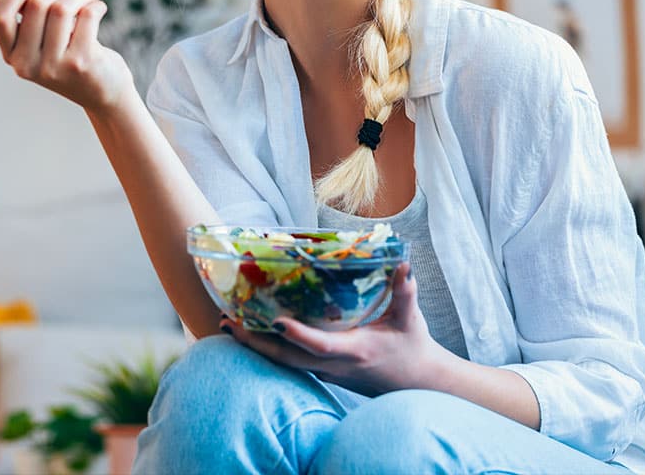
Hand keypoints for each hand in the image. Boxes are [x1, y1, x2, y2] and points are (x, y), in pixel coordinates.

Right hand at [0, 0, 134, 111]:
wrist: (103, 92)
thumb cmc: (68, 55)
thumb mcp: (40, 34)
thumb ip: (17, 5)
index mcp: (12, 55)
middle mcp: (27, 65)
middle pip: (36, 5)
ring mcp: (53, 66)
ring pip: (62, 9)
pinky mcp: (80, 63)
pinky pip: (87, 16)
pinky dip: (95, 5)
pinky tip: (99, 7)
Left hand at [220, 262, 452, 396]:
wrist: (415, 382)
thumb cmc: (412, 347)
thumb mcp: (409, 318)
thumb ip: (404, 291)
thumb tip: (402, 263)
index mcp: (354, 350)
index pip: (320, 345)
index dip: (298, 335)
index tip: (275, 322)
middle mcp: (334, 365)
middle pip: (287, 359)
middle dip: (256, 343)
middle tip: (229, 322)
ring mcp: (327, 372)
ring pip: (284, 363)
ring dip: (256, 347)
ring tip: (230, 325)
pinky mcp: (324, 373)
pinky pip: (290, 364)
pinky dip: (269, 351)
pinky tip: (253, 335)